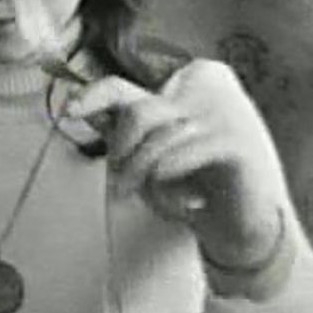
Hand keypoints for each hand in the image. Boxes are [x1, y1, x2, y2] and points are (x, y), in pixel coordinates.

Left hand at [63, 60, 285, 267]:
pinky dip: (171, 178)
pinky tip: (182, 198)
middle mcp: (198, 99)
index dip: (92, 97)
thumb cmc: (192, 187)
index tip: (69, 110)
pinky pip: (185, 154)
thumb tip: (82, 110)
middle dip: (122, 152)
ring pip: (159, 136)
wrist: (242, 224)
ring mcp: (222, 118)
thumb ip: (121, 132)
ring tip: (146, 195)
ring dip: (142, 172)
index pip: (120, 88)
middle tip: (121, 183)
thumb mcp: (148, 158)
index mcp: (173, 97)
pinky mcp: (237, 145)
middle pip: (138, 113)